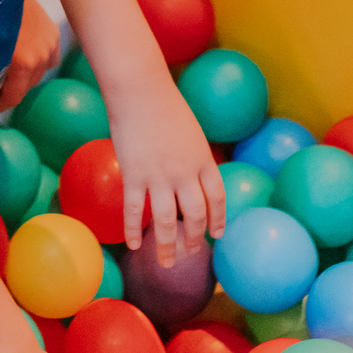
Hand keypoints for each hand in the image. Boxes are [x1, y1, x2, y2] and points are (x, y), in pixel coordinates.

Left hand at [0, 0, 59, 114]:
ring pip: (38, 71)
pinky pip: (47, 56)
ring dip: (22, 74)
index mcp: (24, 61)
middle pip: (25, 86)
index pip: (13, 98)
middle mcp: (41, 55)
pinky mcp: (52, 31)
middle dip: (7, 88)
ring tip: (4, 69)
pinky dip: (36, 59)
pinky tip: (21, 52)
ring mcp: (50, 42)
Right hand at [104, 68, 224, 259]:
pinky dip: (134, 230)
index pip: (218, 197)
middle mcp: (185, 172)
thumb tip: (191, 174)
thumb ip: (193, 156)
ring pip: (168, 221)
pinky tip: (133, 245)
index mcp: (203, 159)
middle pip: (196, 215)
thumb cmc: (163, 104)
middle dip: (194, 239)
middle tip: (189, 254)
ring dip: (167, 245)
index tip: (216, 235)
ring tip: (165, 262)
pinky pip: (135, 210)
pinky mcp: (134, 175)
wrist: (140, 90)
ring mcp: (160, 176)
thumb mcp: (190, 131)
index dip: (218, 219)